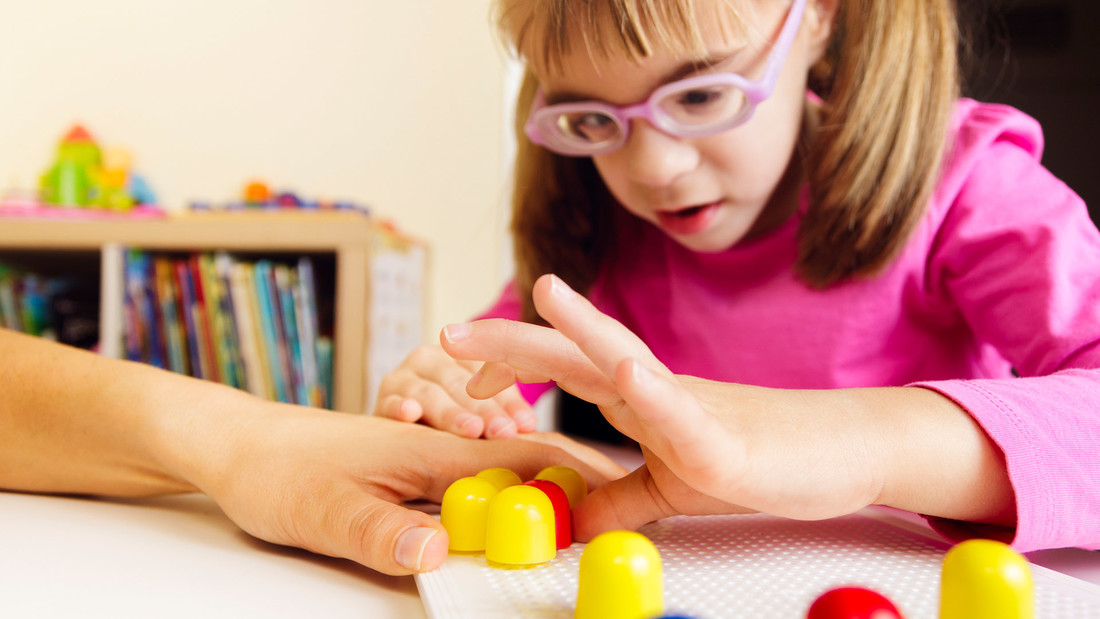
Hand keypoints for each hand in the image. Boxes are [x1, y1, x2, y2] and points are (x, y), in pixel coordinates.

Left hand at [174, 397, 625, 574]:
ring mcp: (424, 454)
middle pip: (526, 457)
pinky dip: (513, 486)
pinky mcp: (409, 468)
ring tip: (596, 502)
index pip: (521, 458)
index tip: (622, 496)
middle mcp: (436, 445)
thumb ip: (379, 529)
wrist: (235, 444)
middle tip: (628, 503)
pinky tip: (520, 502)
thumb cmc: (276, 469)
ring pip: (505, 464)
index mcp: (430, 448)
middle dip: (579, 476)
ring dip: (552, 479)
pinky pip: (477, 476)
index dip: (575, 477)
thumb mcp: (321, 511)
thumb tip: (436, 548)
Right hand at [372, 344, 538, 438]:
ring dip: (451, 412)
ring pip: (430, 392)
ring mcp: (404, 377)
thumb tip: (530, 429)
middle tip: (504, 432)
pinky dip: (400, 406)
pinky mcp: (383, 398)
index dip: (509, 399)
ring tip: (472, 430)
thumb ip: (503, 414)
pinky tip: (411, 414)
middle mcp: (431, 359)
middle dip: (485, 409)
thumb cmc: (454, 422)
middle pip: (461, 382)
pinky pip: (391, 401)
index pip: (489, 371)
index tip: (526, 425)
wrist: (398, 438)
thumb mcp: (482, 412)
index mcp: (461, 354)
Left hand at [441, 274, 1013, 539]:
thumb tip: (575, 514)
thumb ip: (621, 496)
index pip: (566, 370)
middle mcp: (657, 389)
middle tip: (448, 333)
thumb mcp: (672, 486)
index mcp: (641, 398)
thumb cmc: (763, 458)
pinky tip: (624, 370)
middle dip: (511, 340)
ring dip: (579, 329)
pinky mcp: (721, 443)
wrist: (842, 453)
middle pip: (576, 354)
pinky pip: (682, 412)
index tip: (462, 374)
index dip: (512, 364)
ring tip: (543, 293)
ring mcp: (689, 409)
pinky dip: (651, 391)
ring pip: (626, 361)